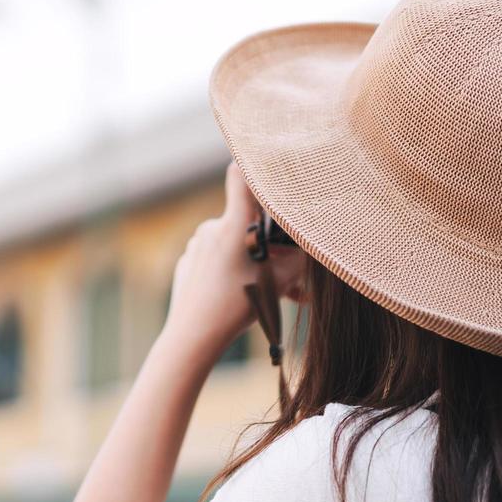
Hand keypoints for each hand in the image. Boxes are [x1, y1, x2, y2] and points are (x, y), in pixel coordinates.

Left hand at [163, 162, 308, 363]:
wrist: (191, 336)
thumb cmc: (237, 306)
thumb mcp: (280, 281)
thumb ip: (299, 257)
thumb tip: (313, 242)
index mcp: (234, 224)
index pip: (240, 173)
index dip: (255, 165)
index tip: (270, 166)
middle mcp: (213, 228)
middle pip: (249, 223)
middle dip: (271, 242)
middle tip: (290, 270)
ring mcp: (197, 244)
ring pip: (235, 245)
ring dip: (256, 262)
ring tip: (276, 293)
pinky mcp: (189, 262)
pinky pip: (217, 259)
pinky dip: (235, 272)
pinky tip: (247, 294)